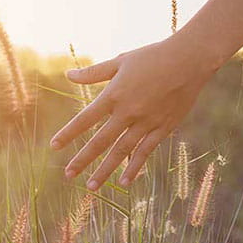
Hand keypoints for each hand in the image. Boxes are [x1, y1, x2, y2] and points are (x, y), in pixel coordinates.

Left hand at [49, 35, 214, 189]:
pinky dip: (134, 167)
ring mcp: (146, 122)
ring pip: (121, 152)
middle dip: (82, 159)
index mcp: (114, 95)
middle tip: (68, 174)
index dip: (68, 133)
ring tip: (92, 187)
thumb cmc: (152, 56)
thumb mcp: (120, 61)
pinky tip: (124, 182)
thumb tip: (68, 75)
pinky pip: (146, 152)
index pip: (85, 119)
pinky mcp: (163, 128)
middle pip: (100, 141)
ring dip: (105, 170)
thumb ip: (93, 73)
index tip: (54, 146)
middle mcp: (128, 112)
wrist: (189, 60)